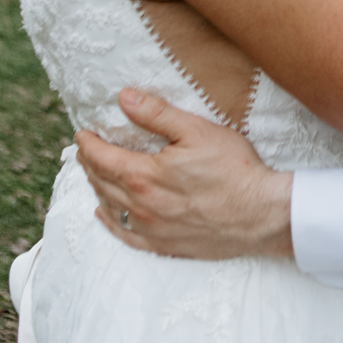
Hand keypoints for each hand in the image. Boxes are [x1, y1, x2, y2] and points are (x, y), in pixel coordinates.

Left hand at [75, 89, 293, 259]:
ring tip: (93, 174)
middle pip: (102, 182)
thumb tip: (123, 98)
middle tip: (84, 150)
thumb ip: (157, 114)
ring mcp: (151, 229)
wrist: (260, 214)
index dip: (88, 144)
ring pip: (110, 208)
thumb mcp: (197, 130)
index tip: (82, 133)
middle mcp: (140, 206)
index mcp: (144, 175)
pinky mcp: (164, 245)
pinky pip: (125, 236)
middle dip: (89, 163)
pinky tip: (104, 214)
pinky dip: (109, 222)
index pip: (103, 158)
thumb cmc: (234, 169)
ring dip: (97, 188)